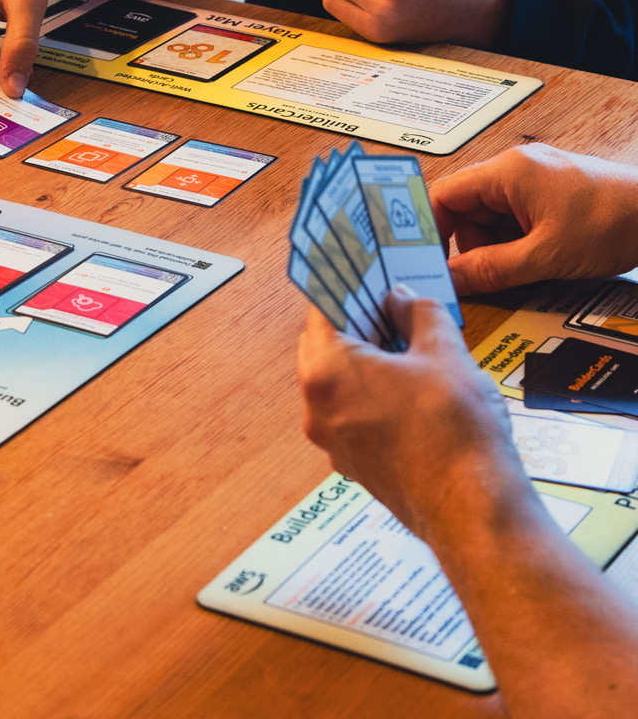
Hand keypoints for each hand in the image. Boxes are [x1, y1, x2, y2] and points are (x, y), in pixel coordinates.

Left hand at [298, 288, 528, 541]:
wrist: (474, 513)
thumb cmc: (456, 429)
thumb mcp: (445, 353)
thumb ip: (419, 314)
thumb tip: (401, 298)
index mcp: (327, 371)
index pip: (322, 311)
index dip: (346, 289)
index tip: (365, 277)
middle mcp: (316, 407)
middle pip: (325, 348)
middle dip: (357, 325)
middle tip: (392, 308)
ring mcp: (332, 440)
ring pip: (338, 384)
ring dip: (366, 362)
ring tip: (408, 346)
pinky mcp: (353, 464)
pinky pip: (351, 415)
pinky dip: (371, 395)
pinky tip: (411, 390)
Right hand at [431, 143, 637, 295]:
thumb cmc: (616, 221)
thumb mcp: (544, 256)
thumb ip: (490, 270)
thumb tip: (449, 281)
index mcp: (507, 171)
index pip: (443, 195)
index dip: (429, 229)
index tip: (428, 260)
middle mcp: (514, 169)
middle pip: (464, 211)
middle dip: (472, 246)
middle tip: (493, 272)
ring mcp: (531, 181)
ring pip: (487, 220)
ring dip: (497, 248)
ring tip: (530, 263)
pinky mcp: (546, 195)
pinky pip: (511, 221)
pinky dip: (516, 244)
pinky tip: (539, 257)